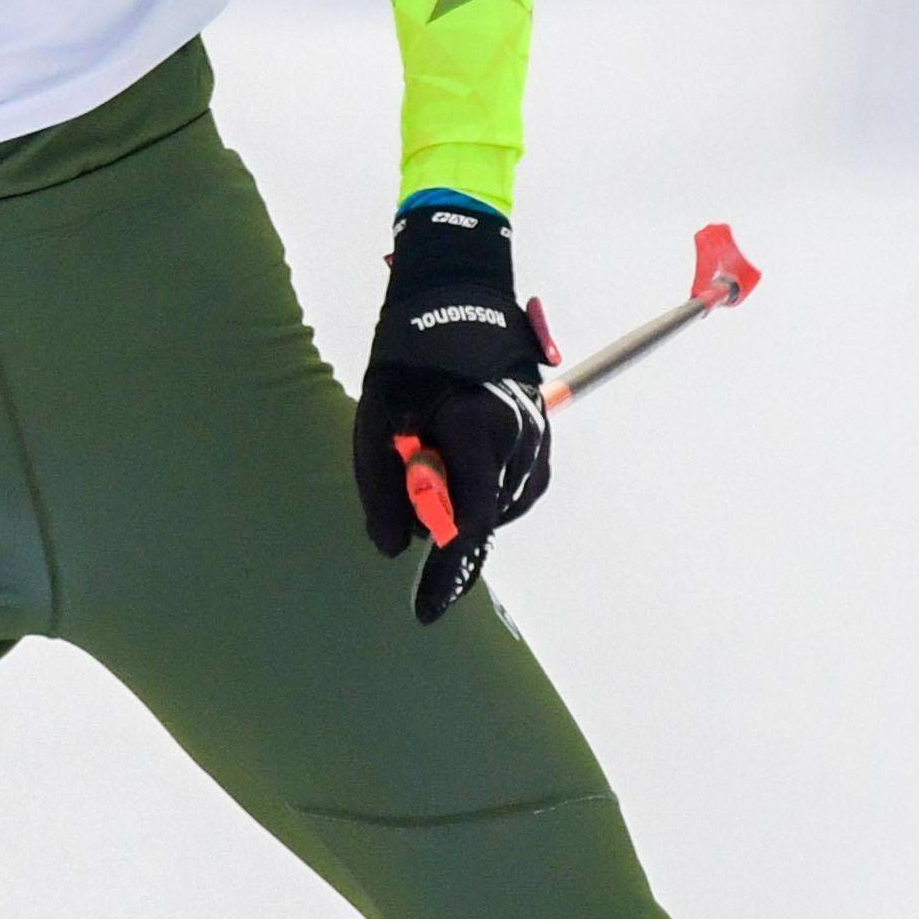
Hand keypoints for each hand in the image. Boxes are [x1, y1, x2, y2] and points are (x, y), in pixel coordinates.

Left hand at [351, 203, 550, 625]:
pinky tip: (460, 477)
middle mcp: (519, 433)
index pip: (471, 519)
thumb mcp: (374, 422)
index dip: (447, 568)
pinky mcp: (544, 442)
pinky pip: (515, 492)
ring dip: (465, 508)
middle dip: (446, 529)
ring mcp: (539, 437)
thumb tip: (392, 548)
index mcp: (477, 425)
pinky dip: (486, 496)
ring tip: (430, 471)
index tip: (427, 608)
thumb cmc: (407, 366)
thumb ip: (383, 488)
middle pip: (485, 518)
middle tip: (414, 513)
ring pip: (501, 507)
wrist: (454, 309)